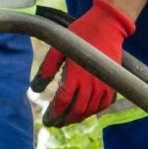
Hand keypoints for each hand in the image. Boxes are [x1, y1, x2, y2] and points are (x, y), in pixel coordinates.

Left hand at [31, 0, 134, 125]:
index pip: (63, 102)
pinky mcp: (112, 82)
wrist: (107, 25)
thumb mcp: (58, 48)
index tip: (47, 120)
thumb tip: (35, 89)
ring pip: (91, 110)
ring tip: (67, 118)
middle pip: (77, 110)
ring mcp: (104, 84)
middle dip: (64, 120)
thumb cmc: (80, 34)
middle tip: (55, 123)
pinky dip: (94, 111)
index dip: (54, 114)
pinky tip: (85, 111)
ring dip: (78, 117)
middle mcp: (92, 83)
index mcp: (76, 74)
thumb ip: (47, 69)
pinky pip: (104, 104)